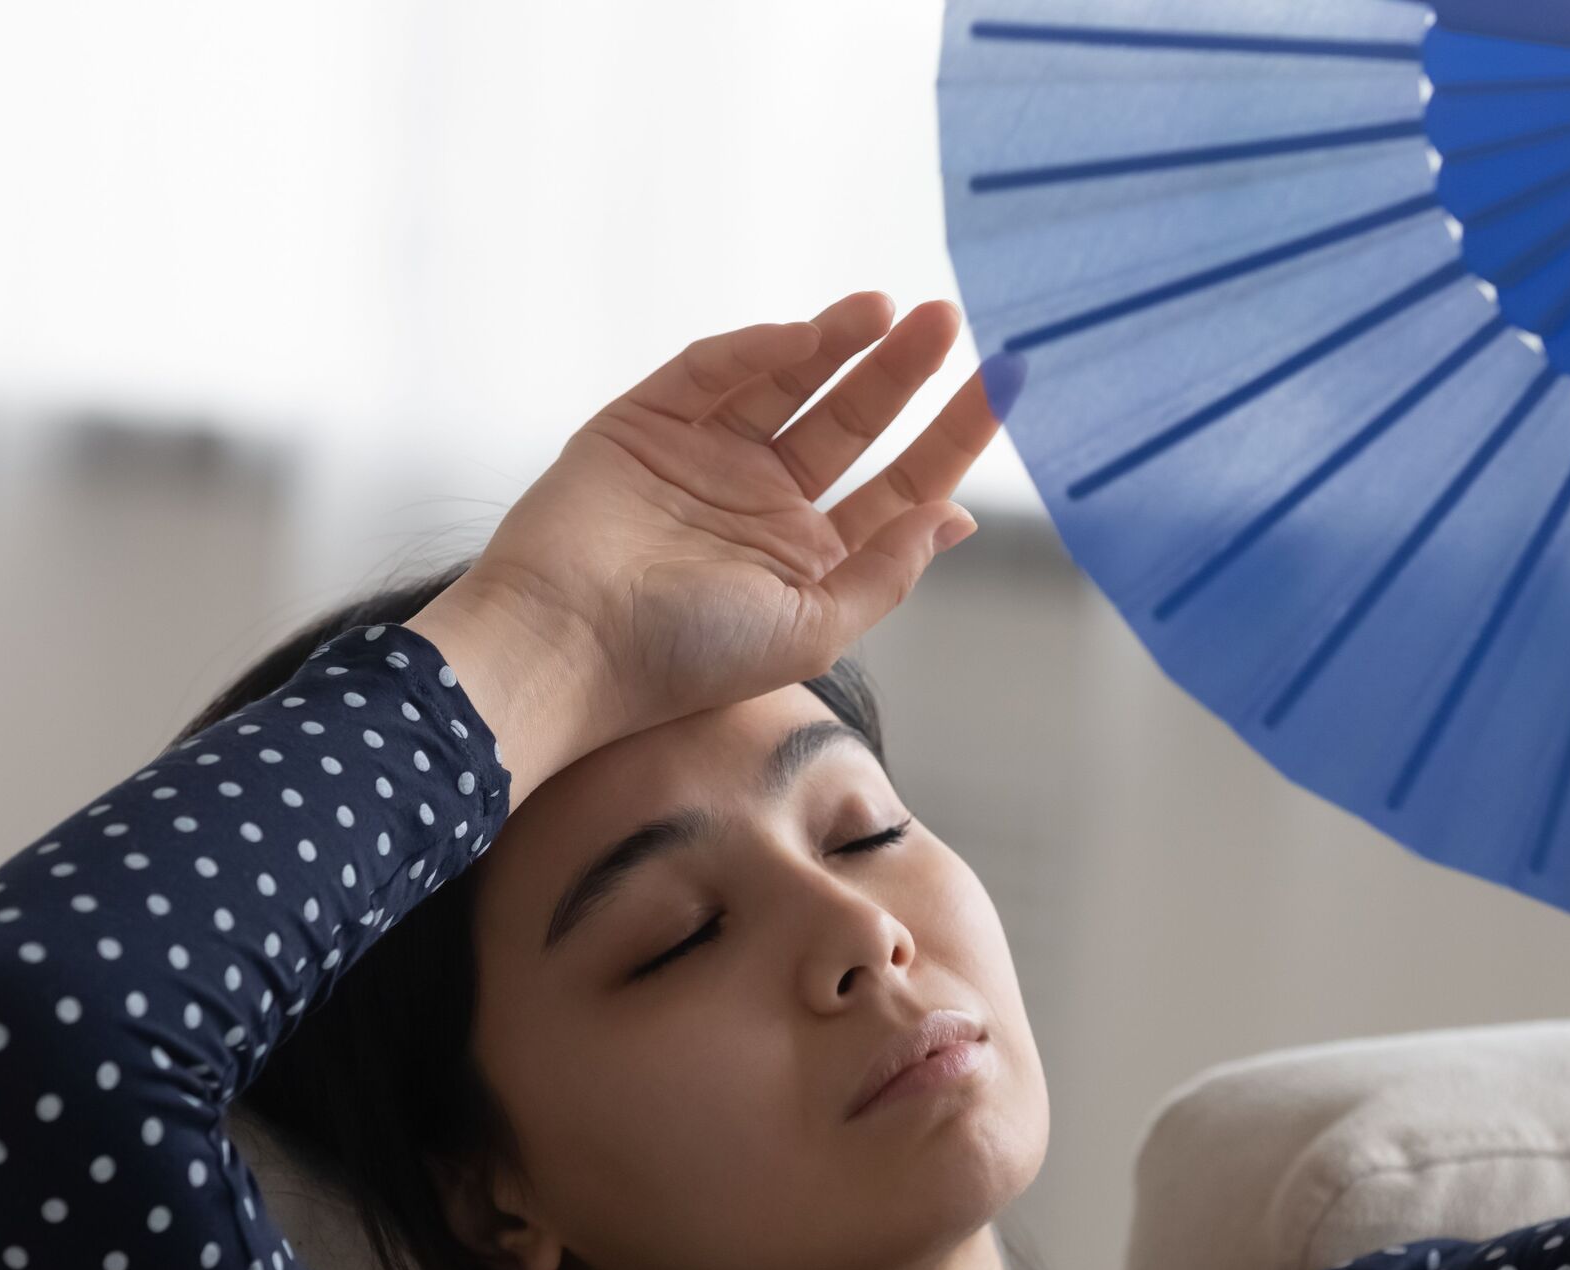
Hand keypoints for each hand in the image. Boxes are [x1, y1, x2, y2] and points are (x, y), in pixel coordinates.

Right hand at [407, 292, 1004, 787]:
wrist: (563, 645)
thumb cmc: (683, 659)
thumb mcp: (811, 630)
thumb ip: (886, 573)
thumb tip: (957, 517)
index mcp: (810, 559)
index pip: (902, 485)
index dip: (954, 434)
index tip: (1005, 382)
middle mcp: (764, 503)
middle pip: (854, 421)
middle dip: (903, 371)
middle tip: (947, 319)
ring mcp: (706, 458)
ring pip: (789, 383)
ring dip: (840, 342)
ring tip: (889, 310)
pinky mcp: (648, 422)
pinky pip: (715, 371)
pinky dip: (759, 349)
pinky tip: (806, 336)